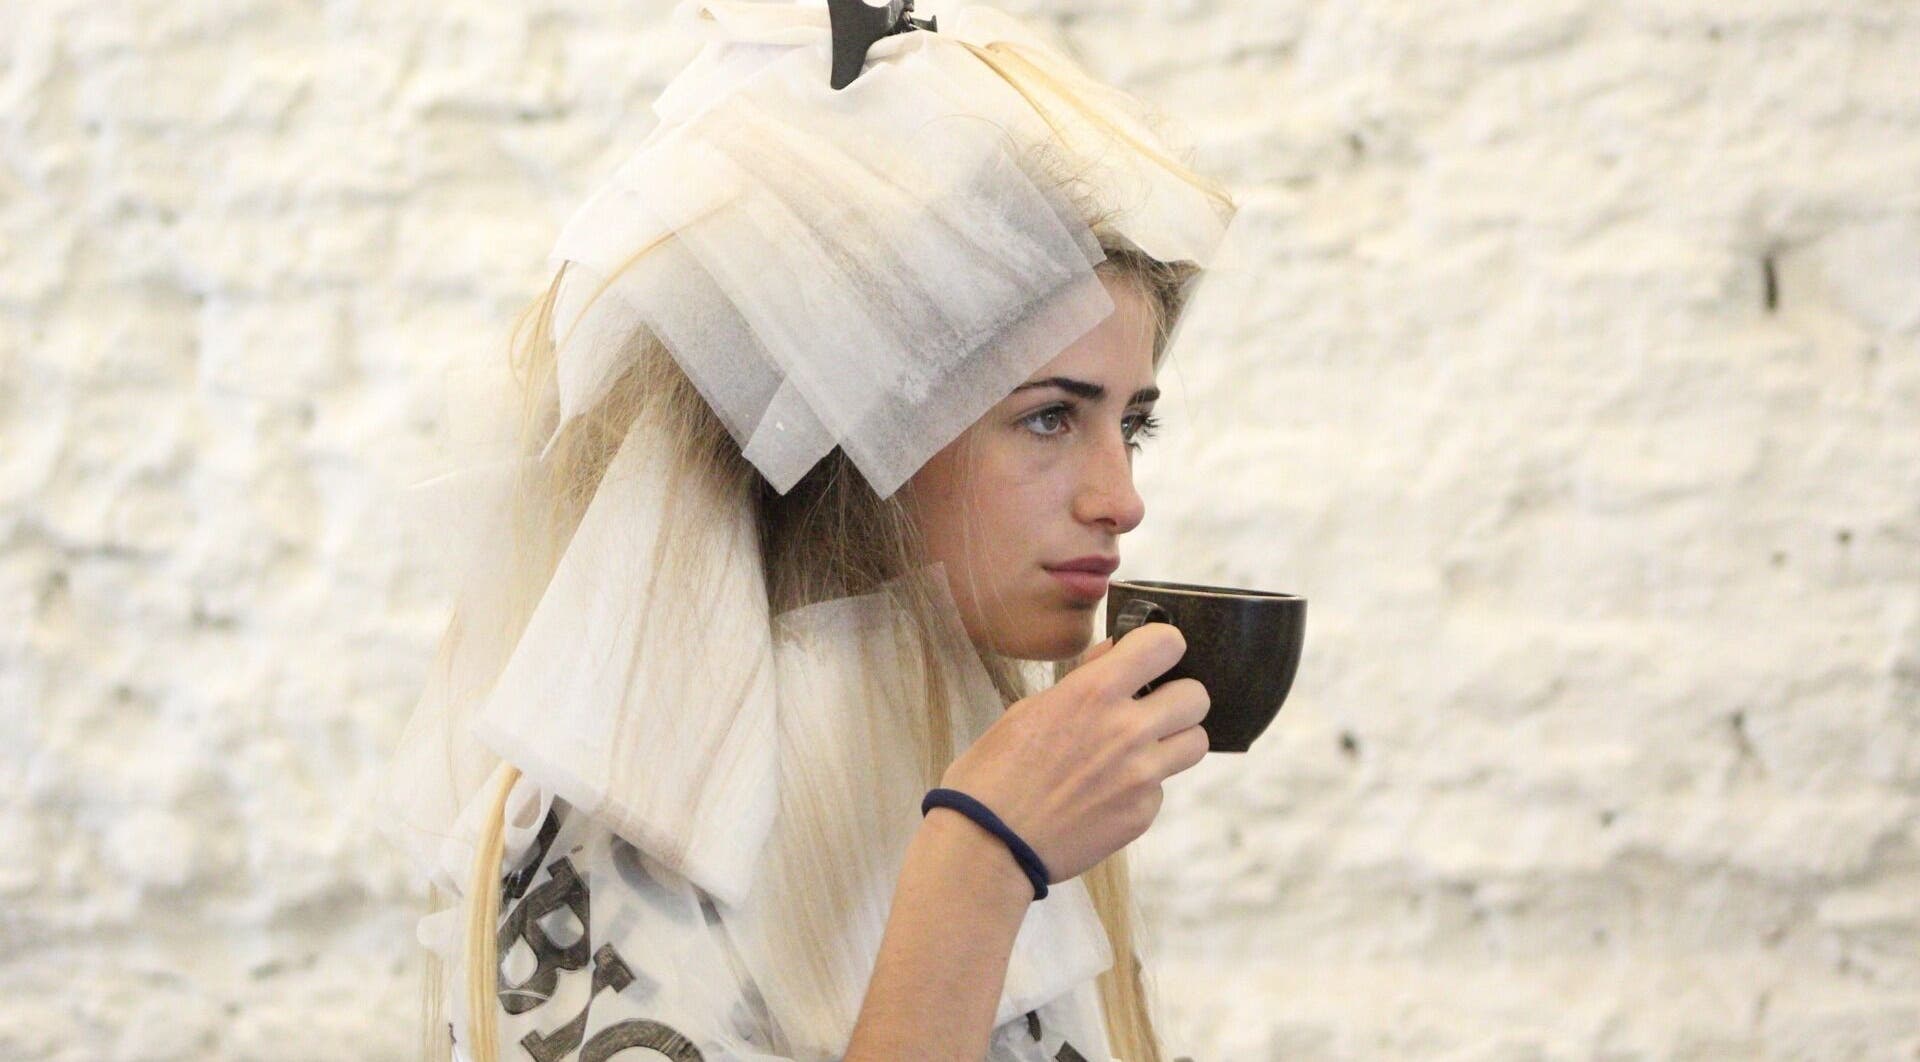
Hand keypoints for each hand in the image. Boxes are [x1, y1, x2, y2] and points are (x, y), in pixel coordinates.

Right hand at [937, 623, 1208, 884]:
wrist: (987, 845)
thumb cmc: (994, 774)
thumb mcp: (1028, 710)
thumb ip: (1083, 680)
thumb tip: (1114, 655)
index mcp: (1094, 693)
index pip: (1165, 644)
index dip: (1163, 647)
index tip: (1153, 657)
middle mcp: (1128, 730)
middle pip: (1196, 696)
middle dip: (1176, 698)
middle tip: (1151, 708)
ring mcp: (1141, 777)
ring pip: (1195, 742)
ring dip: (1173, 740)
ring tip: (1140, 750)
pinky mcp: (1142, 815)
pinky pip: (1162, 789)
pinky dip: (1143, 788)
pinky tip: (1106, 794)